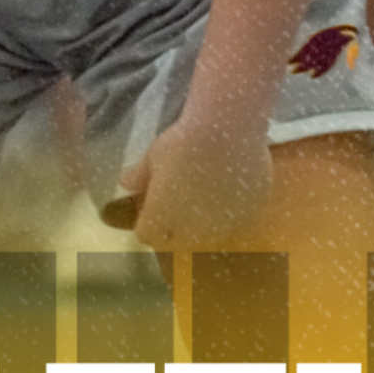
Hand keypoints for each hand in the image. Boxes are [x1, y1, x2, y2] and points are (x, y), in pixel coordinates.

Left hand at [118, 118, 272, 250]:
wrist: (229, 129)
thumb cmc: (184, 141)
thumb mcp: (153, 156)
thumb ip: (138, 175)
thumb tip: (125, 182)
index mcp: (159, 220)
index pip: (146, 234)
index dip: (147, 219)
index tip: (152, 203)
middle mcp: (189, 234)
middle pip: (175, 242)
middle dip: (174, 227)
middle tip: (180, 200)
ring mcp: (221, 230)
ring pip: (208, 237)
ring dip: (204, 223)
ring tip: (208, 195)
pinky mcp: (248, 220)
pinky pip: (236, 225)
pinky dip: (232, 213)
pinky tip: (232, 191)